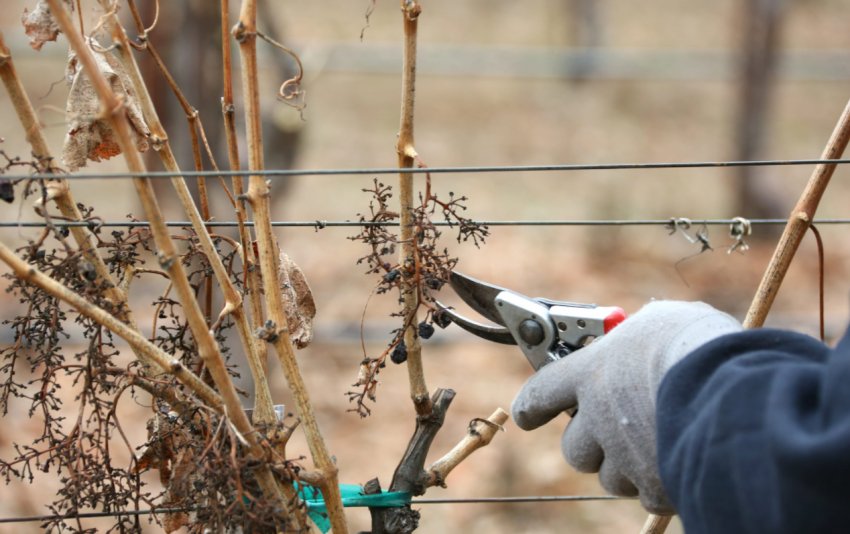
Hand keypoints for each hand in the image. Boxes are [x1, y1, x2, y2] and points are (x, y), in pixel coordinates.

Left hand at [511, 301, 741, 513]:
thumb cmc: (701, 344)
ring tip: (661, 442)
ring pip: (612, 477)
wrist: (735, 391)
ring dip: (628, 466)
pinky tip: (684, 460)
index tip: (527, 415)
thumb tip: (644, 342)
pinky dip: (662, 484)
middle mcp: (598, 417)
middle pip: (575, 449)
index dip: (532, 406)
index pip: (542, 392)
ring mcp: (623, 456)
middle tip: (619, 432)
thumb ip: (641, 340)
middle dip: (593, 445)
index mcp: (591, 372)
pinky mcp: (654, 487)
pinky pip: (650, 495)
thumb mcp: (664, 323)